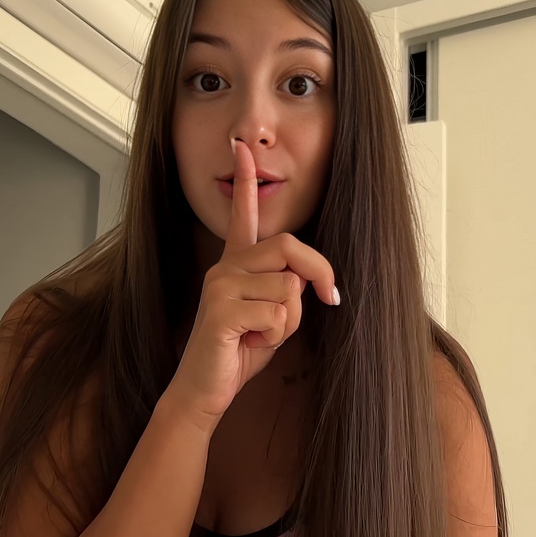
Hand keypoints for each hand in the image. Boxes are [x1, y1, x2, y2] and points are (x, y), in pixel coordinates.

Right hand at [168, 140, 338, 425]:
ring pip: (289, 288)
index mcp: (235, 264)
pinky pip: (277, 315)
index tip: (241, 148)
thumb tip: (306, 278)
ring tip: (259, 334)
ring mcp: (221, 286)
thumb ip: (286, 288)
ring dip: (288, 321)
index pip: (243, 216)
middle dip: (319, 274)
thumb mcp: (273, 316)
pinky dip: (274, 337)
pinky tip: (247, 344)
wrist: (204, 389)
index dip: (246, 182)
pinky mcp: (222, 310)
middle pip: (290, 247)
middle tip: (331, 298)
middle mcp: (225, 267)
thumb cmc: (239, 352)